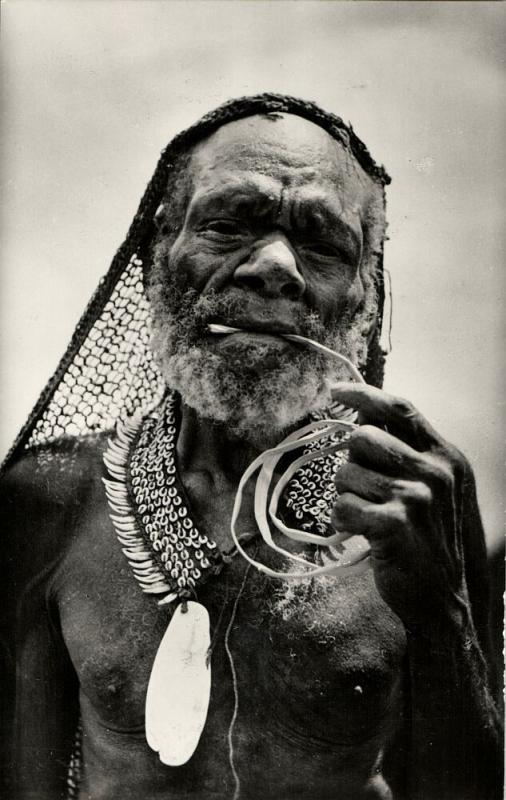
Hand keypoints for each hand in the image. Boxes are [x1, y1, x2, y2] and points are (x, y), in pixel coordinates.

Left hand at [330, 383, 478, 630]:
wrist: (446, 600)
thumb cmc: (431, 542)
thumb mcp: (437, 490)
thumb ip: (409, 454)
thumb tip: (362, 421)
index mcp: (446, 457)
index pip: (400, 409)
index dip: (363, 395)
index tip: (335, 390)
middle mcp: (435, 472)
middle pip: (362, 438)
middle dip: (350, 464)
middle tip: (361, 491)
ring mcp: (416, 497)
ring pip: (346, 473)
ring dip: (345, 496)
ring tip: (366, 517)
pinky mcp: (394, 524)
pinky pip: (341, 507)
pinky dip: (341, 521)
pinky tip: (361, 534)